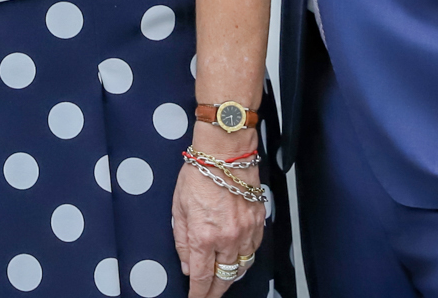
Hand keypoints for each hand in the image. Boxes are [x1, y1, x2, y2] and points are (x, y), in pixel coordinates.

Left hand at [172, 140, 266, 297]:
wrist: (226, 153)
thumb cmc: (200, 173)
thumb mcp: (178, 208)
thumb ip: (182, 241)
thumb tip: (186, 265)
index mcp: (204, 236)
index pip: (202, 277)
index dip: (198, 293)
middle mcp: (227, 238)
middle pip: (225, 278)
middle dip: (215, 291)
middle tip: (209, 295)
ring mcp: (246, 232)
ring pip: (242, 268)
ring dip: (232, 277)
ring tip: (223, 280)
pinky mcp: (258, 223)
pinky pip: (254, 251)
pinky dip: (245, 259)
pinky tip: (237, 259)